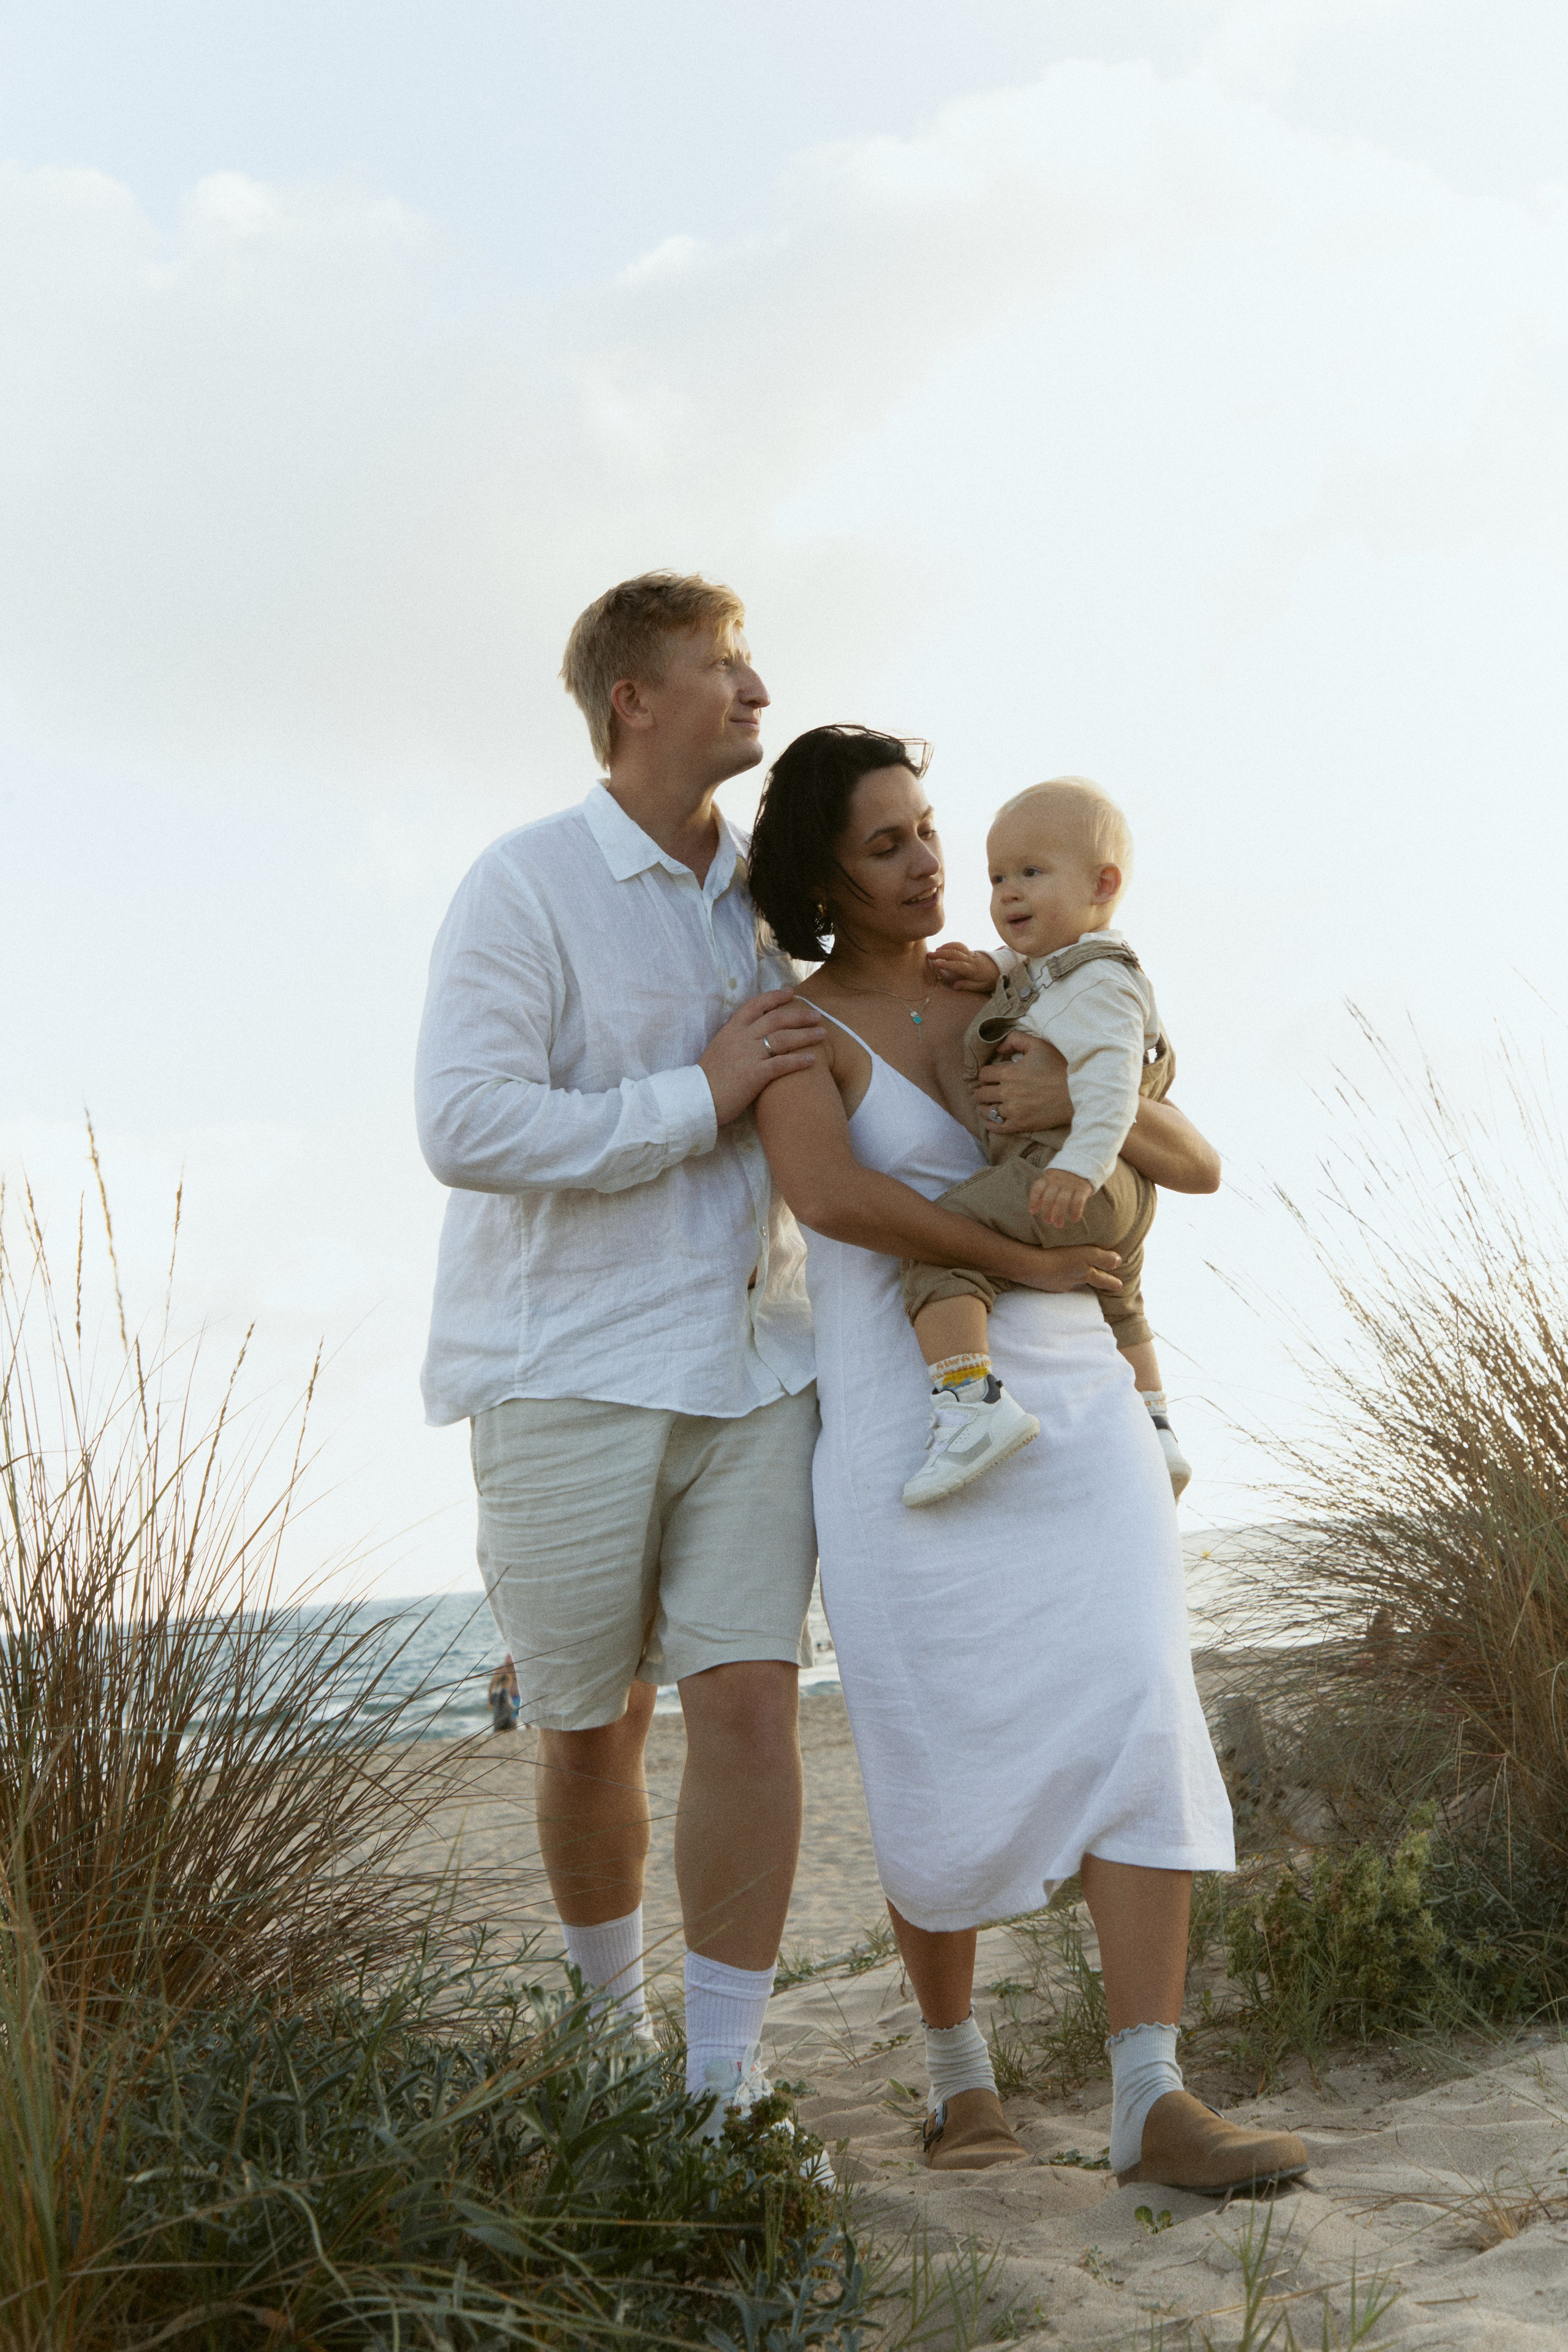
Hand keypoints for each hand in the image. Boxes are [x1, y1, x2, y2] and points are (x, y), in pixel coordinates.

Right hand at [699, 989, 824, 1125]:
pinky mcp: (755, 1075)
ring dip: (806, 1035)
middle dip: (799, 1015)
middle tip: (817, 1016)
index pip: (755, 1005)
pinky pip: (782, 1063)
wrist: (696, 1099)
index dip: (775, 996)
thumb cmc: (707, 1078)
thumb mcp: (720, 1049)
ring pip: (783, 1038)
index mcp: (731, 1029)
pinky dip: (799, 1060)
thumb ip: (736, 1039)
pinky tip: (813, 1060)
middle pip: (776, 1019)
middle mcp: (741, 1037)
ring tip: (822, 1034)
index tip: (791, 992)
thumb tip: (751, 1034)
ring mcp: (749, 1055)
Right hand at [927, 941, 1000, 993]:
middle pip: (954, 954)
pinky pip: (960, 946)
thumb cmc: (991, 979)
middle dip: (941, 954)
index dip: (946, 964)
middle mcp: (971, 959)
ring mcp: (972, 954)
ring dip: (945, 948)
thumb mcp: (982, 987)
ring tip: (935, 951)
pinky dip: (951, 945)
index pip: (957, 965)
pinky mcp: (972, 951)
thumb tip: (955, 986)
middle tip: (929, 955)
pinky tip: (943, 948)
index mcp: (973, 969)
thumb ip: (968, 986)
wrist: (1003, 968)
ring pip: (957, 947)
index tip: (936, 964)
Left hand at [972, 1032, 1072, 1132]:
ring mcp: (1013, 1110)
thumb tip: (999, 1049)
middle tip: (986, 1092)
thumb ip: (1015, 1040)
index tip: (989, 1077)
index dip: (985, 1075)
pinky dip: (990, 1124)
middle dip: (982, 1091)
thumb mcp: (1038, 1045)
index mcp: (1009, 1072)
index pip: (984, 1075)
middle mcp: (1007, 1092)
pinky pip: (997, 1127)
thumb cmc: (1060, 1066)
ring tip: (986, 1106)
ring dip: (984, 1108)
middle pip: (982, 1094)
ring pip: (986, 1111)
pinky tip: (991, 1121)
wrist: (1078, 1092)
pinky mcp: (1021, 1125)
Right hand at [1007, 1242, 1120, 1294]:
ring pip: (1071, 1282)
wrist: (1030, 1265)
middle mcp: (1073, 1281)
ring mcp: (1058, 1283)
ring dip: (1075, 1279)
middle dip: (1098, 1284)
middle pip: (1088, 1282)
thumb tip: (1118, 1262)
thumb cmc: (1057, 1255)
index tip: (1120, 1286)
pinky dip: (1058, 1277)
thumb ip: (1102, 1258)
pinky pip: (1056, 1280)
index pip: (1102, 1279)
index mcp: (1084, 1274)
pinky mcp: (1044, 1282)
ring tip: (1077, 1276)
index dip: (1111, 1282)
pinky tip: (1054, 1272)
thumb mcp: (1085, 1254)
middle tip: (1107, 1287)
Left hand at [1029, 1166, 1093, 1227]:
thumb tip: (1033, 1209)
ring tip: (1058, 1225)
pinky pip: (1078, 1201)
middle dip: (1047, 1211)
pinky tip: (1074, 1219)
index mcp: (1049, 1178)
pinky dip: (1075, 1211)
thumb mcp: (1054, 1179)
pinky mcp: (1083, 1187)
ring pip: (1062, 1201)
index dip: (1034, 1200)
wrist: (1087, 1161)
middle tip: (1048, 1221)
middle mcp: (1058, 1181)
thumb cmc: (1066, 1176)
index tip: (1032, 1212)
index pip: (1038, 1188)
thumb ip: (1044, 1191)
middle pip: (1049, 1198)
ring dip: (1059, 1215)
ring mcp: (1070, 1184)